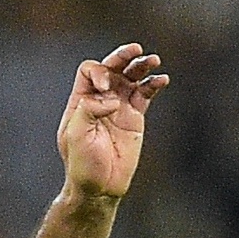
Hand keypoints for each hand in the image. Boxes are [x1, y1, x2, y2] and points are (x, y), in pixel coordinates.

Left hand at [57, 44, 168, 202]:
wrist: (100, 187)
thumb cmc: (83, 165)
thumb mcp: (76, 136)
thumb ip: (88, 110)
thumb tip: (111, 96)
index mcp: (81, 102)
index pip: (90, 71)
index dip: (99, 72)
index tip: (105, 89)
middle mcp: (100, 100)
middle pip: (111, 68)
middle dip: (122, 57)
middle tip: (135, 50)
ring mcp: (119, 106)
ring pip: (131, 77)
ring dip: (141, 66)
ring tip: (153, 61)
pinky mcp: (135, 117)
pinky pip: (146, 93)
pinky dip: (154, 84)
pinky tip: (161, 80)